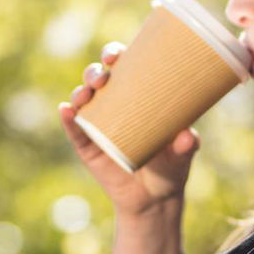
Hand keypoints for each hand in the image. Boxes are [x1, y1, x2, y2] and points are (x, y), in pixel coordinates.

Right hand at [58, 41, 200, 219]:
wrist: (155, 199)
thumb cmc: (171, 165)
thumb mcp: (182, 154)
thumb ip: (187, 145)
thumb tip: (187, 136)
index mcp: (136, 96)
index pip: (122, 67)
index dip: (114, 55)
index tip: (115, 56)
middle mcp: (112, 105)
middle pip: (97, 79)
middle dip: (95, 72)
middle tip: (102, 77)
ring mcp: (97, 124)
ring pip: (82, 100)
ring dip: (80, 92)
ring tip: (85, 95)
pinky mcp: (87, 146)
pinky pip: (74, 130)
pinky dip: (68, 119)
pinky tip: (66, 111)